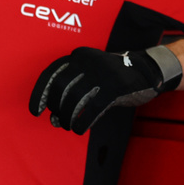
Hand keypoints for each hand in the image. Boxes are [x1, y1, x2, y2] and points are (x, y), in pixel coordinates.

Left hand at [31, 46, 182, 134]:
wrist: (148, 71)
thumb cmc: (114, 77)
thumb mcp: (91, 76)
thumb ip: (72, 93)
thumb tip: (53, 118)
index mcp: (80, 55)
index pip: (52, 73)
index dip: (40, 93)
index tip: (35, 110)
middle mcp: (88, 61)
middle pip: (61, 88)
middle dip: (56, 108)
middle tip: (57, 120)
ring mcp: (103, 73)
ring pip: (75, 100)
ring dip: (67, 118)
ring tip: (68, 126)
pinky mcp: (116, 87)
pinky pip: (92, 108)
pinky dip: (82, 122)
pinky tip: (79, 129)